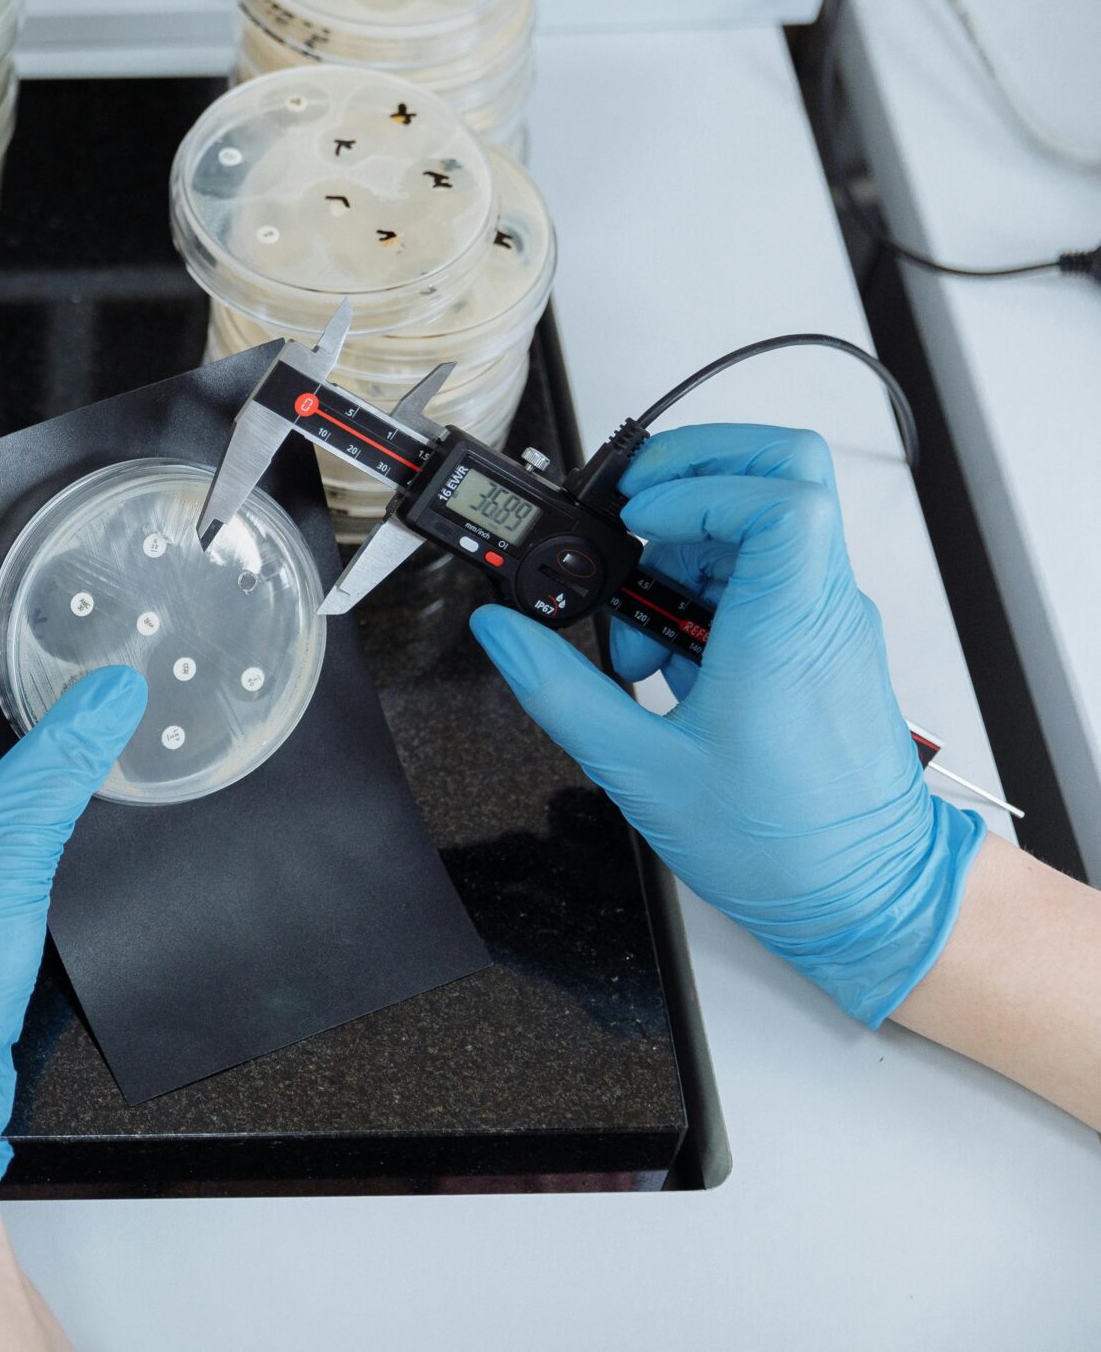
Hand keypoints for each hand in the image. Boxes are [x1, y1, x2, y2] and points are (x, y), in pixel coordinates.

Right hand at [469, 422, 983, 1026]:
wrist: (866, 898)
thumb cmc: (785, 846)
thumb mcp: (641, 769)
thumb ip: (559, 690)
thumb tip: (504, 633)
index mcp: (786, 626)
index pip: (777, 496)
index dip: (699, 483)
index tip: (638, 518)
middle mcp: (819, 609)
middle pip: (785, 473)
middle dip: (698, 472)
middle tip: (635, 510)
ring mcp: (825, 623)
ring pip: (766, 524)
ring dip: (687, 548)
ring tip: (639, 627)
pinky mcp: (818, 645)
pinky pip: (763, 579)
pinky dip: (704, 592)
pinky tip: (666, 662)